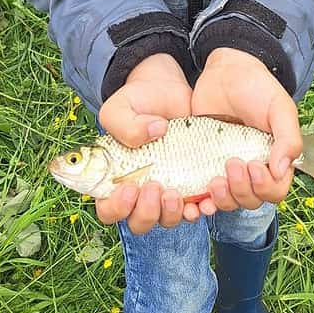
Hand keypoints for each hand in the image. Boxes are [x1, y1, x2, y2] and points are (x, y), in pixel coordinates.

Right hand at [95, 53, 211, 232]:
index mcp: (115, 179)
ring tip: (176, 193)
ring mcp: (168, 188)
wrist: (166, 89)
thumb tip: (153, 133)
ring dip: (172, 214)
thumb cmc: (136, 102)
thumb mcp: (119, 108)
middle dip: (147, 212)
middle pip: (139, 222)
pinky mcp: (194, 182)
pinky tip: (204, 198)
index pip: (109, 210)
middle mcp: (141, 191)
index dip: (117, 208)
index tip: (129, 188)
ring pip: (168, 220)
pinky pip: (198, 206)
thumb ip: (125, 125)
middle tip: (154, 186)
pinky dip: (202, 207)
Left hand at [190, 47, 301, 211]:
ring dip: (222, 199)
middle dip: (242, 190)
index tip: (253, 165)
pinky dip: (201, 201)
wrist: (224, 71)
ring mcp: (225, 168)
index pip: (275, 190)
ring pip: (228, 201)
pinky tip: (196, 197)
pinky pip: (202, 193)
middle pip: (250, 200)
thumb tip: (282, 170)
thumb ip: (288, 138)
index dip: (265, 187)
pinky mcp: (202, 164)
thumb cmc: (256, 87)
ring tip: (213, 180)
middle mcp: (250, 169)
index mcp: (273, 159)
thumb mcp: (278, 108)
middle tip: (231, 163)